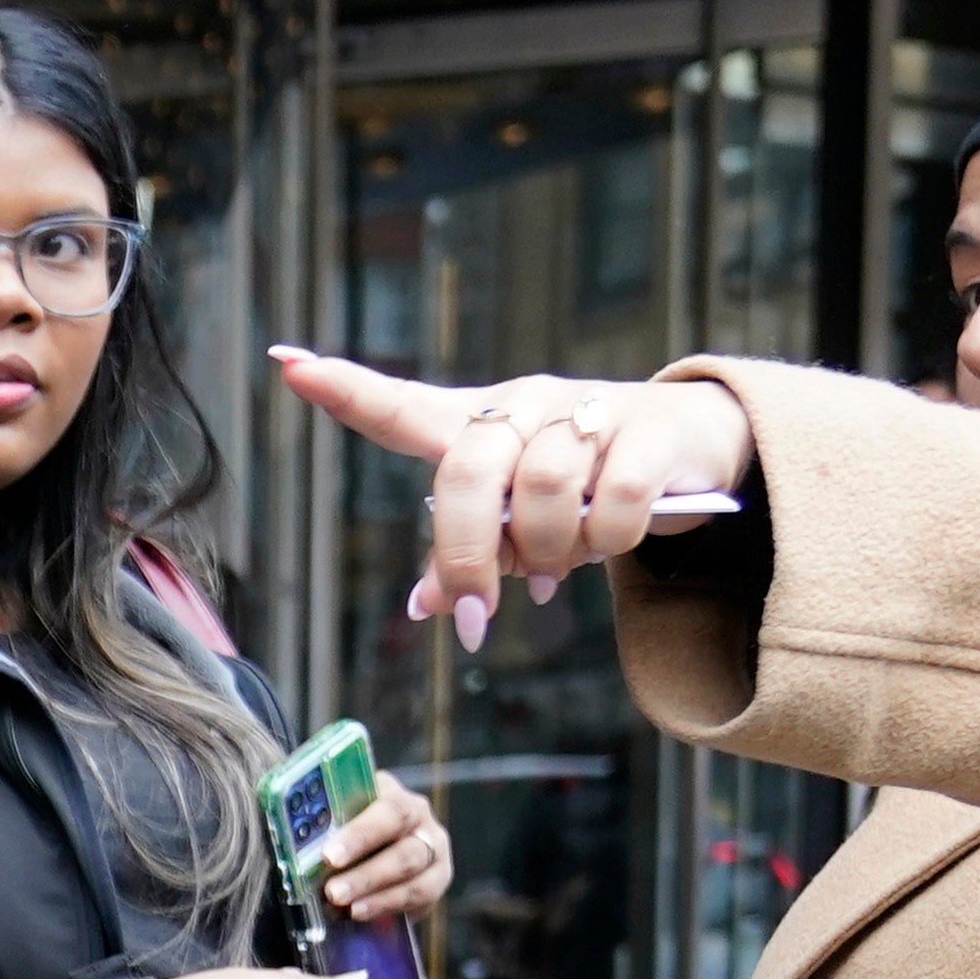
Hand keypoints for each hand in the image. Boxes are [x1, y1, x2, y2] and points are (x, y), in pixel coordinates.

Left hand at [267, 349, 756, 648]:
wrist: (693, 447)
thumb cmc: (584, 485)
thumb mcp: (519, 524)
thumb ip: (472, 554)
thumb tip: (425, 606)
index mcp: (480, 424)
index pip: (402, 406)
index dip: (347, 389)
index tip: (286, 364)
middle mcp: (525, 406)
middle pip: (467, 472)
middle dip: (466, 554)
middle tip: (475, 614)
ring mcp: (586, 411)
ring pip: (541, 492)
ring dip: (547, 552)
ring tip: (560, 568)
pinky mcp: (648, 429)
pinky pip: (610, 501)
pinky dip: (606, 541)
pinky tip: (610, 546)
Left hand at [307, 774, 450, 930]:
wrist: (371, 844)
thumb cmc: (342, 826)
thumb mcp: (334, 817)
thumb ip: (321, 824)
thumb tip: (292, 842)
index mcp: (394, 795)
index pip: (388, 811)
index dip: (360, 835)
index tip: (330, 856)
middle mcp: (421, 821)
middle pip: (404, 850)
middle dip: (366, 875)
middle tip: (333, 892)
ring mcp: (434, 852)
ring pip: (412, 878)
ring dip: (376, 896)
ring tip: (344, 908)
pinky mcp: (436, 881)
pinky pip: (418, 898)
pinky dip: (386, 907)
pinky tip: (359, 914)